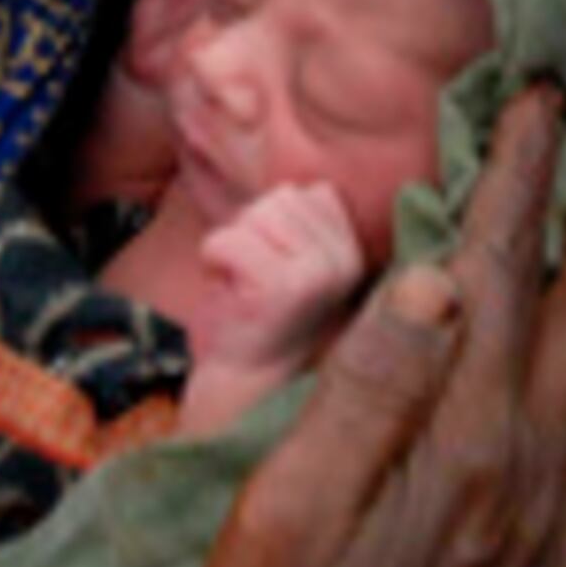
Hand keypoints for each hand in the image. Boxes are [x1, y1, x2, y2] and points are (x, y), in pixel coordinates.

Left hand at [190, 183, 370, 368]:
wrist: (246, 379)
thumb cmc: (262, 315)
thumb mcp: (295, 259)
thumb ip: (300, 220)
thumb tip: (289, 186)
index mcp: (353, 251)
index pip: (307, 193)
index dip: (274, 224)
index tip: (273, 265)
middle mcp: (344, 262)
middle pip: (280, 199)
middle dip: (250, 232)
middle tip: (252, 278)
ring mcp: (317, 275)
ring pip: (253, 215)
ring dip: (231, 247)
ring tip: (242, 284)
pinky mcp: (280, 288)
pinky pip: (228, 240)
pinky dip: (212, 261)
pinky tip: (229, 292)